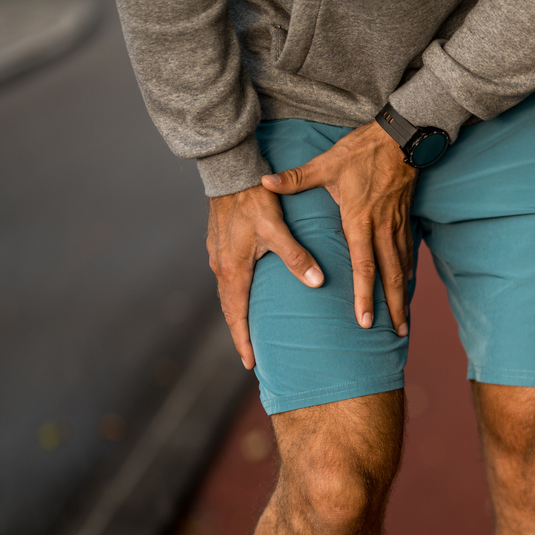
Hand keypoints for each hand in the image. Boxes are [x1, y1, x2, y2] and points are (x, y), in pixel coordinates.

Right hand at [207, 186, 323, 369]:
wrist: (230, 171)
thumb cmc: (254, 199)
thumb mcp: (277, 228)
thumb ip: (297, 256)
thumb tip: (317, 283)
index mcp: (233, 268)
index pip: (237, 315)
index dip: (244, 341)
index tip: (250, 364)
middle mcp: (221, 266)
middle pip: (230, 309)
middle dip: (240, 334)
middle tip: (251, 356)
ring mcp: (218, 255)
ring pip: (228, 294)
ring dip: (237, 314)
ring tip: (249, 332)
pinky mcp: (220, 245)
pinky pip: (228, 279)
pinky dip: (236, 295)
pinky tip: (247, 296)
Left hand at [262, 123, 416, 335]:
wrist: (399, 138)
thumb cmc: (361, 152)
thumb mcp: (325, 164)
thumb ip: (295, 179)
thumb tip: (263, 182)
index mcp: (360, 220)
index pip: (364, 266)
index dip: (365, 295)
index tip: (365, 320)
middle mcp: (382, 229)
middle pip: (390, 276)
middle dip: (393, 307)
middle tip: (396, 334)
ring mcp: (396, 226)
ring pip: (403, 269)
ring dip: (405, 297)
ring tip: (404, 322)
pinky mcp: (405, 221)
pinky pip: (408, 255)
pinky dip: (408, 276)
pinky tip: (407, 290)